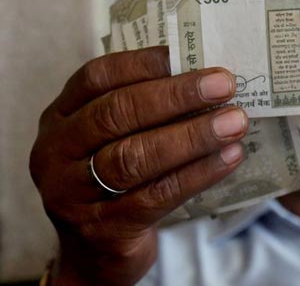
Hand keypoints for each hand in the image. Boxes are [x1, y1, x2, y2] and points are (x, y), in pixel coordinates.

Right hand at [30, 47, 247, 284]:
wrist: (96, 253)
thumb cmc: (115, 181)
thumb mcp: (113, 139)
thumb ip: (143, 109)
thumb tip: (207, 76)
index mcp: (60, 117)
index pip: (97, 77)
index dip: (146, 63)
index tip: (194, 54)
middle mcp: (57, 152)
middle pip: (117, 113)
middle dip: (176, 96)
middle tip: (224, 85)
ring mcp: (73, 193)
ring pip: (135, 157)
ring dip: (192, 136)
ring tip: (235, 122)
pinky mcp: (102, 228)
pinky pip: (156, 196)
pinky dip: (197, 174)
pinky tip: (229, 158)